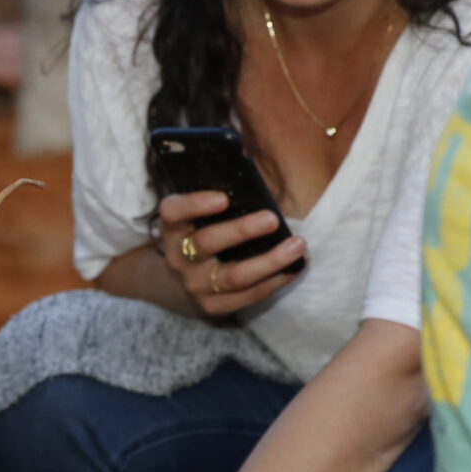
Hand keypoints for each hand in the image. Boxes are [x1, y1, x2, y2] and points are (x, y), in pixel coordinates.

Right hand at [157, 190, 304, 316]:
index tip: (223, 198)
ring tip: (297, 245)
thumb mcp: (202, 213)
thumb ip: (222, 194)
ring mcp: (194, 284)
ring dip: (269, 260)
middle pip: (207, 243)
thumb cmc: (204, 231)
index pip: (174, 212)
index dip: (195, 204)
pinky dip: (275, 281)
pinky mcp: (212, 306)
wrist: (185, 276)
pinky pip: (247, 296)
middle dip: (242, 230)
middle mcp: (178, 257)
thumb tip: (253, 166)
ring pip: (233, 276)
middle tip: (273, 218)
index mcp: (173, 227)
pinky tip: (295, 267)